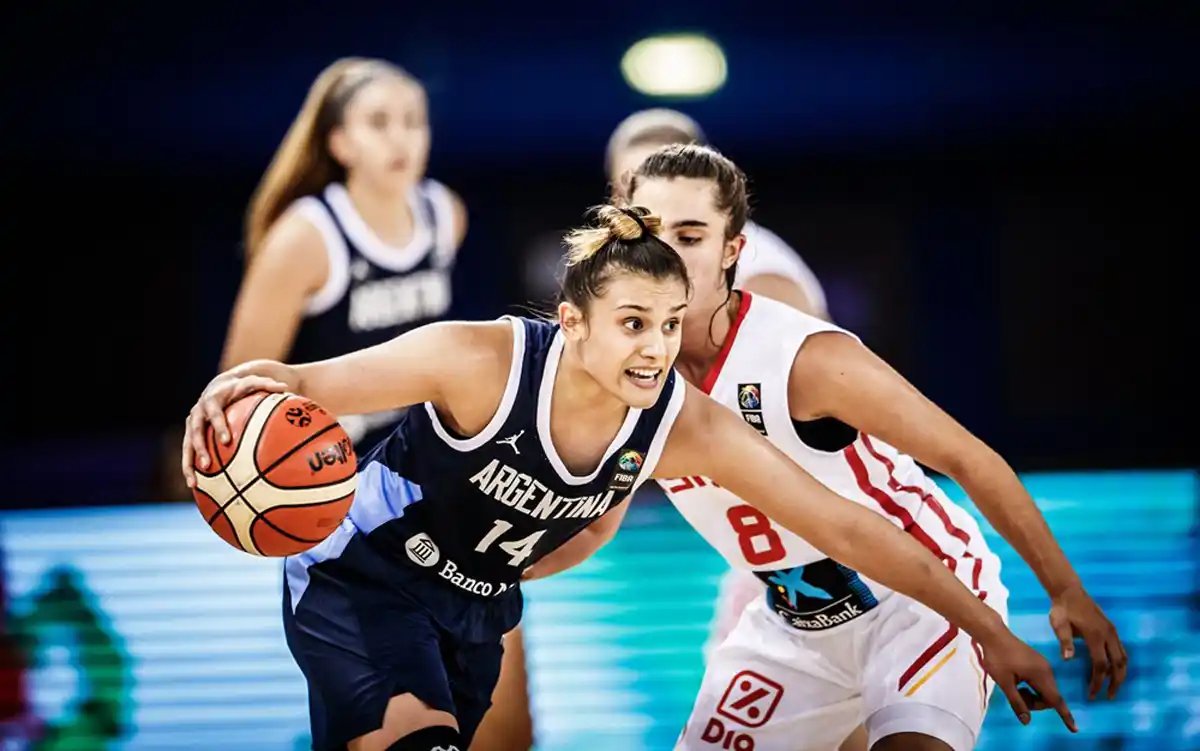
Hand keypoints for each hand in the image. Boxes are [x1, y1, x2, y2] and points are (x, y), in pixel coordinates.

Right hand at [180, 371, 289, 487]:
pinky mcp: (190, 435)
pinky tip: (195, 486)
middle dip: (200, 449)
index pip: (213, 412)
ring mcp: (192, 425)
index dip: (218, 426)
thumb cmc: (240, 387)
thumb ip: (267, 384)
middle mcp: (197, 412)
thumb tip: (285, 387)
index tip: (226, 440)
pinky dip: (190, 469)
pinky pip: (188, 453)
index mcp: (211, 400)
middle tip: (208, 465)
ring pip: (186, 446)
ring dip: (188, 464)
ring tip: (194, 483)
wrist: (219, 386)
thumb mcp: (253, 382)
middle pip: (195, 432)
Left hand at [979, 631, 1076, 731]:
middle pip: (1049, 696)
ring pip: (1044, 689)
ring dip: (1031, 694)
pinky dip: (1031, 686)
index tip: (1074, 729)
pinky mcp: (1037, 662)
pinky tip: (1016, 680)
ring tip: (1013, 686)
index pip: (1056, 701)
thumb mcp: (1004, 684)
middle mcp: (1047, 670)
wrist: (993, 634)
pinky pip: (1040, 681)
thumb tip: (1027, 721)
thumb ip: (1017, 703)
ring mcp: (1042, 665)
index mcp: (1041, 675)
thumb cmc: (998, 658)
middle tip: (1016, 696)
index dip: (1065, 716)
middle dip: (1035, 702)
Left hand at [1049, 581, 1127, 699]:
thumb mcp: (1058, 624)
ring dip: (1120, 674)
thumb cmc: (1062, 609)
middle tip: (1109, 697)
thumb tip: (1068, 659)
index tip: (1092, 695)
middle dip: (1115, 683)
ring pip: (1123, 657)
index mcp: (1095, 636)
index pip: (1100, 665)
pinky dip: (1119, 663)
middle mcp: (1109, 635)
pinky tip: (1111, 670)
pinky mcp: (1112, 629)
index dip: (1097, 682)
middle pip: (1118, 665)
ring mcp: (1113, 632)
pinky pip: (1121, 650)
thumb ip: (1064, 641)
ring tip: (1112, 687)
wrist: (1070, 591)